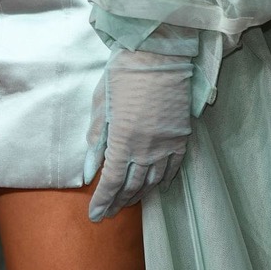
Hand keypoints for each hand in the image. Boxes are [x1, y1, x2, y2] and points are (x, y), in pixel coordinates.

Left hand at [84, 47, 193, 220]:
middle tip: (109, 214)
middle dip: (118, 203)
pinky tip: (159, 187)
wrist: (158, 53)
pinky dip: (164, 181)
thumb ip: (96, 138)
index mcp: (123, 140)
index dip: (103, 201)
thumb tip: (89, 169)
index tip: (95, 215)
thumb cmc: (124, 72)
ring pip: (153, 181)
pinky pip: (173, 167)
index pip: (111, 182)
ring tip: (128, 203)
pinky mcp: (181, 136)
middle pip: (131, 186)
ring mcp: (166, 144)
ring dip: (140, 195)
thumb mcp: (101, 102)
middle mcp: (146, 148)